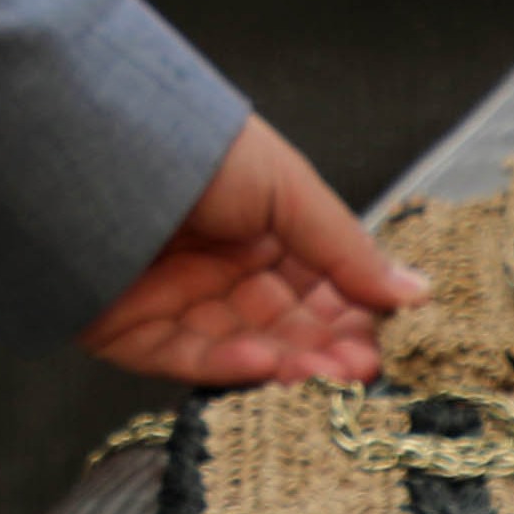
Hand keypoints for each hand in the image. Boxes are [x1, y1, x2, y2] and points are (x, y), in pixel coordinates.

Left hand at [81, 118, 425, 384]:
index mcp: (257, 230)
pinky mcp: (132, 333)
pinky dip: (230, 368)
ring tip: (330, 374)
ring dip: (289, 365)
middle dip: (327, 348)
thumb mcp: (288, 186)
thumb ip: (348, 248)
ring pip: (243, 351)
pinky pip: (188, 360)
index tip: (392, 337)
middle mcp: (219, 269)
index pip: (317, 286)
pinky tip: (268, 363)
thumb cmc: (197, 146)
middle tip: (365, 367)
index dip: (353, 313)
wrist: (97, 140)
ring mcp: (176, 303)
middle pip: (284, 326)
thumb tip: (416, 293)